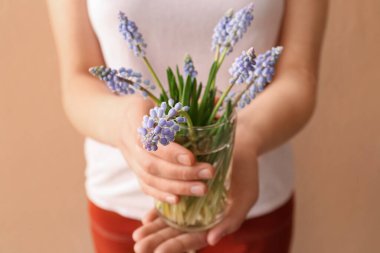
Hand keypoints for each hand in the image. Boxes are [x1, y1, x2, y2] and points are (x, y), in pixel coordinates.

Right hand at [117, 97, 214, 203]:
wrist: (114, 121)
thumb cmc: (143, 109)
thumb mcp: (156, 100)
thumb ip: (179, 107)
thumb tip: (213, 102)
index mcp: (137, 121)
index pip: (152, 140)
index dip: (171, 152)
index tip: (191, 158)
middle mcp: (131, 144)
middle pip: (153, 164)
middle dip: (182, 172)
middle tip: (208, 173)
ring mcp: (131, 160)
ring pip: (150, 179)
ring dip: (177, 186)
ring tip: (202, 189)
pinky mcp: (134, 171)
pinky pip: (145, 186)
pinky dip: (161, 195)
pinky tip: (178, 200)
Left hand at [132, 122, 258, 252]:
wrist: (240, 149)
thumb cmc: (246, 175)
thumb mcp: (245, 198)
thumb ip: (231, 221)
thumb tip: (210, 241)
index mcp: (215, 224)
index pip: (193, 241)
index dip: (175, 247)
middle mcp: (201, 218)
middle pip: (176, 234)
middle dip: (157, 241)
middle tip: (139, 246)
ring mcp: (191, 205)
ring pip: (169, 222)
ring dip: (153, 230)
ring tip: (137, 236)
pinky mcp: (184, 190)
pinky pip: (168, 203)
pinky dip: (157, 212)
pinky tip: (145, 218)